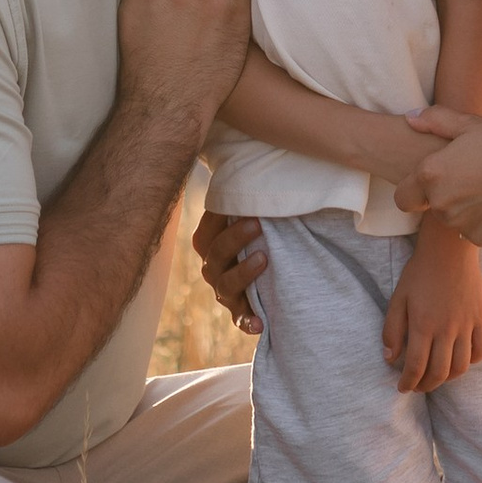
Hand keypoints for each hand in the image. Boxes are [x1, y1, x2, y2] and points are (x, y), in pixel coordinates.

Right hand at [192, 205, 266, 331]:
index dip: (220, 219)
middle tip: (258, 224)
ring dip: (243, 274)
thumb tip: (271, 158)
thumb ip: (253, 200)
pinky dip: (248, 322)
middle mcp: (213, 268)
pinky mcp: (242, 313)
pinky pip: (240, 320)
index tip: (247, 206)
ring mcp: (226, 292)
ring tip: (264, 260)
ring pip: (225, 286)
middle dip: (234, 239)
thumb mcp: (255, 216)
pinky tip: (260, 324)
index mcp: (212, 243)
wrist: (274, 272)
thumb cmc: (264, 235)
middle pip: (215, 256)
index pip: (207, 232)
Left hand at [381, 215, 481, 391]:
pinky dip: (471, 362)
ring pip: (461, 366)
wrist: (449, 249)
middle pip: (439, 372)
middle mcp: (446, 329)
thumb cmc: (419, 272)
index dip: (408, 382)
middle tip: (417, 386)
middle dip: (425, 386)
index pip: (415, 366)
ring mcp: (466, 325)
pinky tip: (459, 361)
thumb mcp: (397, 298)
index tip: (402, 388)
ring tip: (437, 377)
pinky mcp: (480, 318)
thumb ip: (391, 330)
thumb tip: (390, 359)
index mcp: (422, 325)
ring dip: (447, 378)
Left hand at [395, 108, 481, 246]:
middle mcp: (440, 203)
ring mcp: (459, 224)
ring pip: (453, 219)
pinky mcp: (479, 238)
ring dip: (464, 208)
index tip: (432, 183)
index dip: (414, 191)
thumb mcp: (471, 124)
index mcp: (431, 174)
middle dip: (445, 196)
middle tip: (472, 179)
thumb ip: (435, 120)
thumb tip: (410, 118)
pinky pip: (473, 231)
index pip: (403, 197)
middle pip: (431, 206)